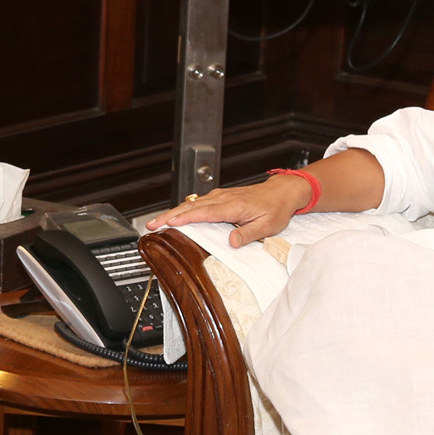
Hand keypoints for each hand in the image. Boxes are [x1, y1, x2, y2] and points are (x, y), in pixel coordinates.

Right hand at [146, 175, 313, 247]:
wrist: (282, 193)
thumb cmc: (275, 209)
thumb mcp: (267, 226)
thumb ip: (248, 234)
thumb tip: (231, 242)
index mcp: (233, 206)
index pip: (204, 212)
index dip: (185, 218)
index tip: (169, 223)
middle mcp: (223, 199)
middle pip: (190, 207)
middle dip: (169, 216)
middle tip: (151, 225)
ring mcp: (220, 197)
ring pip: (191, 204)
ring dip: (172, 213)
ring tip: (155, 223)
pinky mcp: (219, 198)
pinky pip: (197, 204)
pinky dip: (183, 210)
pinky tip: (174, 217)